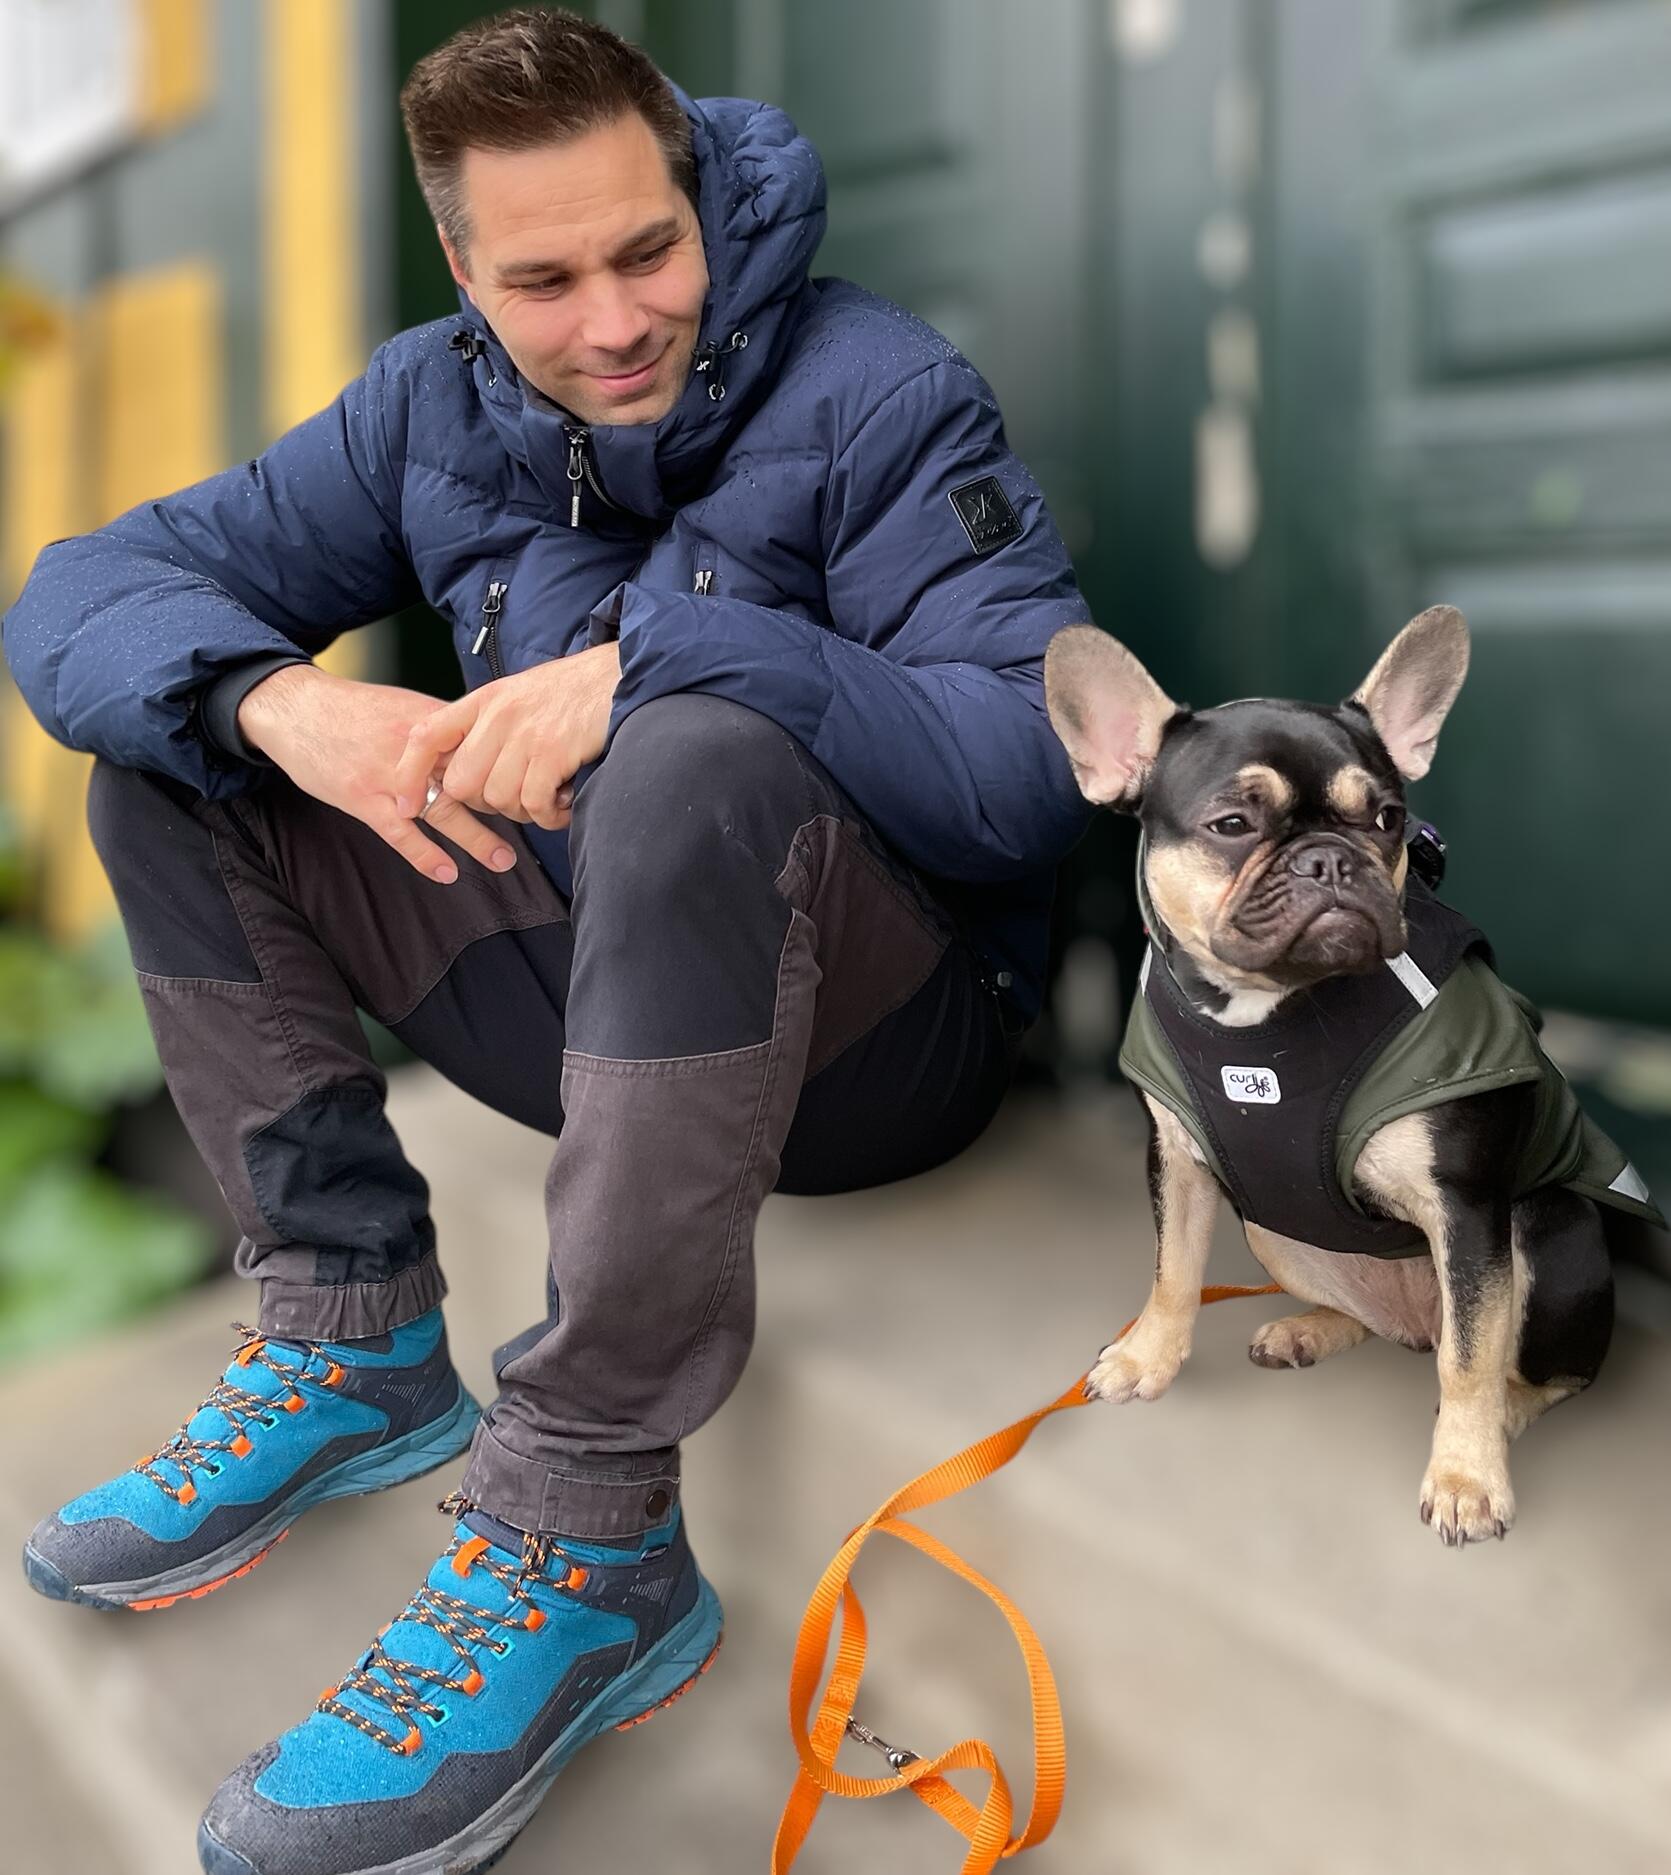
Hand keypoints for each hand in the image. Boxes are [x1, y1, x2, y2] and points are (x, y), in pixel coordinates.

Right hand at [236, 665, 518, 883]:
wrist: (296, 708)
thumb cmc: (353, 711)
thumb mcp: (405, 707)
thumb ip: (444, 731)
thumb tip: (487, 746)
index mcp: (432, 723)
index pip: (485, 747)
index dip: (513, 767)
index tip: (540, 784)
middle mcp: (417, 749)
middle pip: (471, 778)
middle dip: (505, 804)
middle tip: (537, 824)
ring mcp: (389, 775)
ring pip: (442, 808)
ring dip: (476, 836)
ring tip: (504, 860)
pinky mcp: (362, 797)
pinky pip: (399, 831)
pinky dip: (423, 854)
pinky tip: (447, 872)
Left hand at [392, 643, 619, 832]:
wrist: (619, 677)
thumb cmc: (573, 692)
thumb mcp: (519, 695)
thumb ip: (488, 726)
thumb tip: (464, 769)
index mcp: (484, 700)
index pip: (426, 737)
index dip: (410, 776)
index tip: (408, 806)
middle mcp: (497, 716)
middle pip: (462, 784)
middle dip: (486, 804)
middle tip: (517, 796)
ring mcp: (524, 734)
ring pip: (498, 800)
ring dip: (524, 812)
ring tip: (549, 799)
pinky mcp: (552, 752)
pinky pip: (533, 804)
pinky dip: (549, 816)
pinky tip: (564, 804)